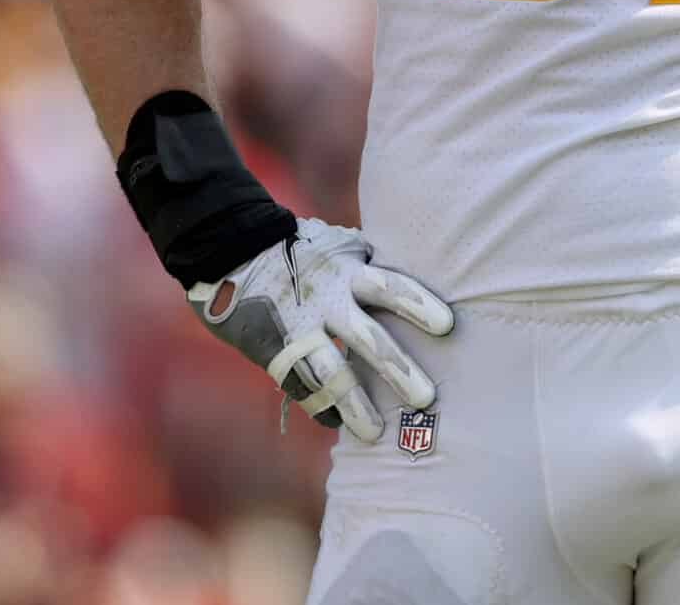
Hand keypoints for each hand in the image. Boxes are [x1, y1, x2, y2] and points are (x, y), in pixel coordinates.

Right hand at [187, 217, 453, 438]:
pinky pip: (301, 388)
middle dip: (398, 370)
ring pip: (330, 374)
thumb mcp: (339, 246)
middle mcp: (327, 301)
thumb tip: (422, 272)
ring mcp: (299, 329)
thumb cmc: (301, 249)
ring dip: (355, 406)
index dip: (419, 305)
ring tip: (376, 434)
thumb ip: (371, 266)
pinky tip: (338, 423)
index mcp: (348, 270)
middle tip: (427, 399)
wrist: (231, 249)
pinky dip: (321, 407)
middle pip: (368, 339)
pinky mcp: (274, 351)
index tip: (448, 326)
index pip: (391, 287)